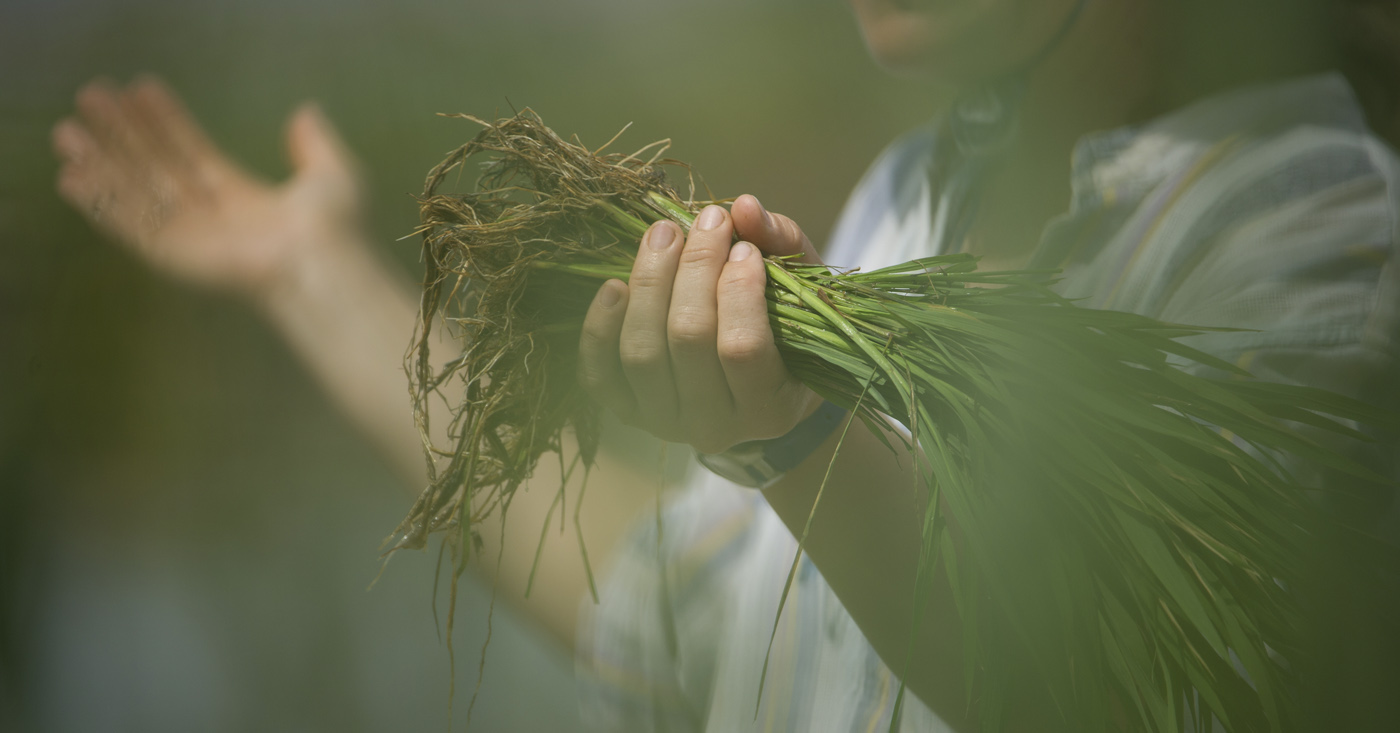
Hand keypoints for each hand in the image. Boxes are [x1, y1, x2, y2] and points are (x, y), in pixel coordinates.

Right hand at [51, 76, 365, 299]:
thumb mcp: (332, 174)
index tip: (141, 90)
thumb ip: (315, 144)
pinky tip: (73, 178)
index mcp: (243, 198)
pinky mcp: (175, 256)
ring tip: (68, 132)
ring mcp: (191, 237)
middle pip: (157, 168)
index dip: (166, 121)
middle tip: (93, 98)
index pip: (193, 152)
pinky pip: (131, 225)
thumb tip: (305, 112)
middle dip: (124, 135)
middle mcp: (211, 217)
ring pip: (137, 194)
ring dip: (102, 164)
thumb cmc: (334, 225)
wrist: (323, 262)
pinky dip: (102, 203)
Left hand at [578, 195, 823, 454]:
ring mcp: (666, 423)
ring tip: (664, 234)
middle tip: (705, 223)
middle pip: (688, 339)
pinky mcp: (627, 413)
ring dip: (649, 283)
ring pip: (641, 352)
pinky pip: (600, 372)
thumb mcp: (802, 294)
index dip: (739, 288)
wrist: (751, 393)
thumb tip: (744, 207)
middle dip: (694, 269)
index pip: (743, 347)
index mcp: (770, 409)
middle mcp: (716, 428)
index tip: (742, 246)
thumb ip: (783, 246)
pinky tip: (614, 286)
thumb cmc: (785, 335)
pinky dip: (600, 327)